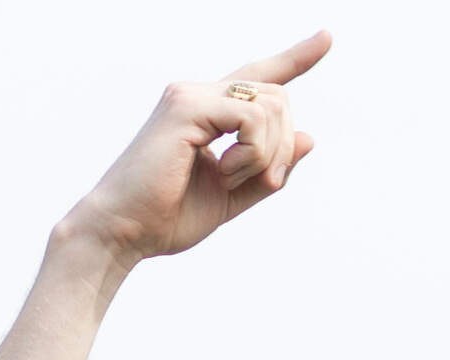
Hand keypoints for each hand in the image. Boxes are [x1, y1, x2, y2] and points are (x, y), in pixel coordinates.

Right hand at [57, 32, 326, 265]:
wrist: (122, 232)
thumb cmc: (166, 217)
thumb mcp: (232, 197)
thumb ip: (269, 170)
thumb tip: (309, 137)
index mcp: (205, 111)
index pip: (259, 78)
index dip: (295, 58)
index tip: (327, 37)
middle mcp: (197, 94)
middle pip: (277, 97)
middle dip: (284, 146)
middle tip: (266, 183)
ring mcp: (190, 96)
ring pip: (270, 106)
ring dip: (266, 155)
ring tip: (229, 181)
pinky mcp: (186, 107)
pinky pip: (251, 119)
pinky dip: (251, 154)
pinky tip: (223, 175)